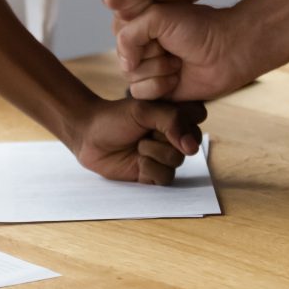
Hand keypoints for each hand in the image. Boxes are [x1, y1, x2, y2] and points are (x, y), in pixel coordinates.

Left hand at [70, 96, 206, 183]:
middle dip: (164, 137)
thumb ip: (172, 121)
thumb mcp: (144, 111)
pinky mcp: (154, 175)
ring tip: (137, 145)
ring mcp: (165, 156)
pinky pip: (165, 177)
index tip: (160, 114)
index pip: (198, 116)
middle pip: (190, 142)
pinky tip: (136, 160)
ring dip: (153, 152)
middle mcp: (174, 136)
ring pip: (177, 161)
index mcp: (175, 114)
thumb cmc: (116, 117)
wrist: (89, 136)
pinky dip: (149, 168)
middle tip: (145, 131)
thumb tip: (192, 148)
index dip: (182, 118)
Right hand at [115, 2, 254, 101]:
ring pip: (130, 77)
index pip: (119, 36)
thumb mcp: (157, 17)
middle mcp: (144, 48)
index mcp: (142, 26)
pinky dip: (158, 86)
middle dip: (149, 55)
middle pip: (123, 59)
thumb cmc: (198, 28)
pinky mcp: (159, 91)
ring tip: (178, 63)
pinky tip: (177, 78)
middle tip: (172, 48)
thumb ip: (128, 35)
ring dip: (157, 70)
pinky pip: (140, 93)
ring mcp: (151, 69)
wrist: (227, 50)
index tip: (160, 30)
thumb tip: (125, 65)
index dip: (138, 37)